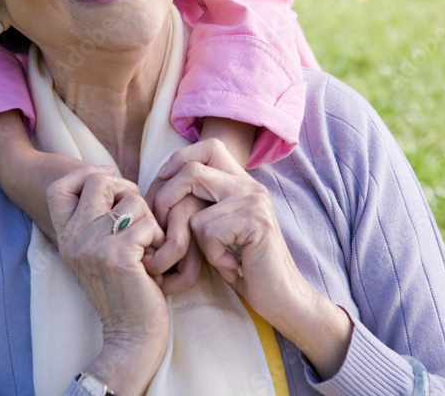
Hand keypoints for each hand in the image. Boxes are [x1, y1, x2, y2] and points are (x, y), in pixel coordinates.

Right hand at [47, 167, 169, 394]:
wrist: (130, 337)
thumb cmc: (122, 290)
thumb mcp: (95, 253)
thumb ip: (94, 219)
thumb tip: (108, 176)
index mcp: (65, 237)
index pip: (57, 187)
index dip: (84, 174)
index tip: (108, 184)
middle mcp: (74, 239)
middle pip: (99, 181)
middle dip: (127, 190)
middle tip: (138, 217)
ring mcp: (94, 246)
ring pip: (132, 200)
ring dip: (149, 220)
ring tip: (147, 246)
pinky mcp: (119, 256)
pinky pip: (148, 223)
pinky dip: (159, 238)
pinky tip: (154, 260)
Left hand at [156, 139, 352, 380]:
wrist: (282, 296)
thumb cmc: (244, 265)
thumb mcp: (221, 227)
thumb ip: (204, 202)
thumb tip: (162, 183)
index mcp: (242, 181)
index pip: (208, 146)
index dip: (179, 160)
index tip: (162, 184)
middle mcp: (249, 184)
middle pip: (192, 171)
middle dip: (166, 200)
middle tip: (163, 231)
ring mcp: (253, 200)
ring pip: (195, 211)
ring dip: (197, 243)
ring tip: (218, 257)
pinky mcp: (254, 221)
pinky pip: (208, 233)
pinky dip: (214, 257)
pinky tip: (233, 266)